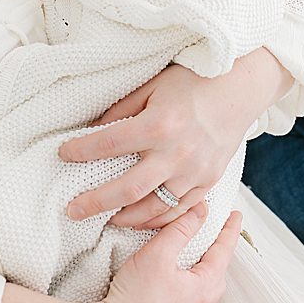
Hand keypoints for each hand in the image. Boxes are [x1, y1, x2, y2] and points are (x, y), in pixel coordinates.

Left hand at [59, 59, 274, 227]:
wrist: (240, 89)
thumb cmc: (194, 82)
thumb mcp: (153, 85)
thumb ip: (122, 109)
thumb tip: (93, 129)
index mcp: (159, 124)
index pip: (108, 143)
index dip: (81, 150)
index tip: (63, 154)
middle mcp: (176, 153)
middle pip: (127, 189)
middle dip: (94, 203)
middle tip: (71, 210)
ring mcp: (194, 172)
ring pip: (153, 208)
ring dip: (124, 218)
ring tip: (104, 219)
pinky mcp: (208, 181)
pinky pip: (179, 210)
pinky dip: (157, 219)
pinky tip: (139, 220)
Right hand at [93, 208, 240, 302]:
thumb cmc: (135, 302)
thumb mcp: (158, 254)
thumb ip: (180, 229)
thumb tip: (198, 212)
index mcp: (205, 285)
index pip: (225, 249)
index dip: (230, 228)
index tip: (234, 215)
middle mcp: (202, 298)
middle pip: (218, 263)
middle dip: (219, 242)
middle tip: (219, 224)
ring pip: (204, 274)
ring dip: (204, 255)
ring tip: (199, 240)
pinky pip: (192, 283)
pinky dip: (191, 267)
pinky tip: (178, 263)